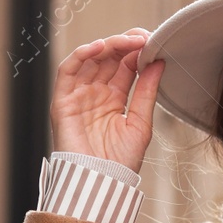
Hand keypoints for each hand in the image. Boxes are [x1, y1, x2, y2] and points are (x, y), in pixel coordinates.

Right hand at [49, 27, 163, 175]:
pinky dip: (81, 54)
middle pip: (108, 58)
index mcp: (115, 99)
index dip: (137, 51)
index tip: (153, 41)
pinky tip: (100, 46)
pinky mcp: (63, 101)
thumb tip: (158, 62)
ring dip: (108, 45)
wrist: (101, 184)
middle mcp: (96, 94)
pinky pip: (68, 70)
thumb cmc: (120, 162)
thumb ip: (147, 92)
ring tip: (128, 40)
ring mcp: (79, 96)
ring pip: (90, 59)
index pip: (124, 65)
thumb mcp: (141, 123)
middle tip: (143, 37)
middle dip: (125, 44)